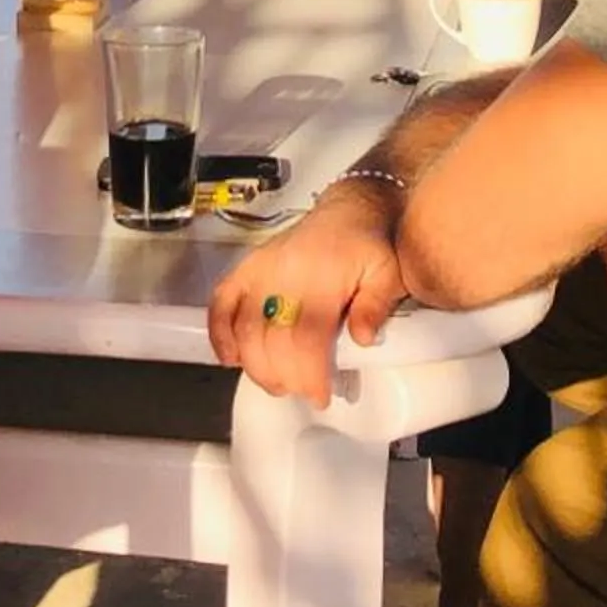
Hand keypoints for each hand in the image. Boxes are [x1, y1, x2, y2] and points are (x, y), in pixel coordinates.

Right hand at [206, 188, 406, 405]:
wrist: (350, 210)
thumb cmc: (368, 243)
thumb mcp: (387, 272)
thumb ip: (376, 306)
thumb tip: (363, 338)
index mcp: (321, 274)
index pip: (306, 336)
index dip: (308, 373)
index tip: (318, 395)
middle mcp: (285, 270)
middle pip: (271, 339)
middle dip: (285, 377)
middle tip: (302, 392)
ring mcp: (262, 268)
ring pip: (243, 327)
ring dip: (255, 365)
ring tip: (276, 383)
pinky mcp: (248, 267)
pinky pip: (221, 301)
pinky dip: (219, 332)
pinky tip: (231, 357)